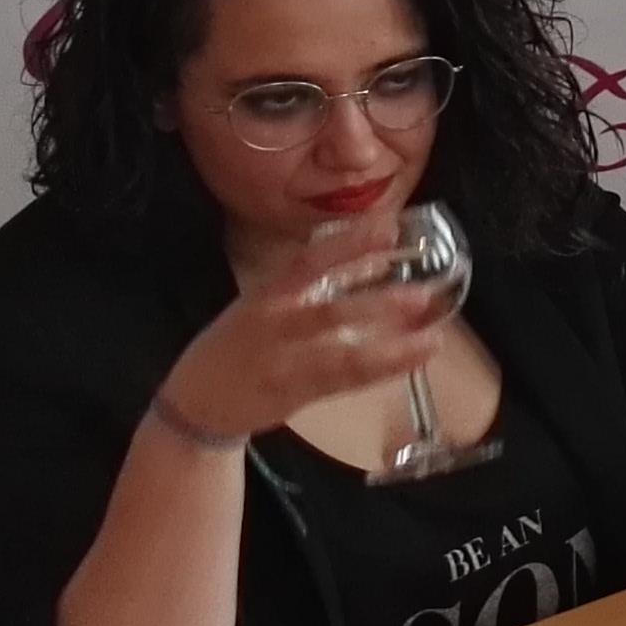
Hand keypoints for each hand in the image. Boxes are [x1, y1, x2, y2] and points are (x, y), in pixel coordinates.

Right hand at [155, 212, 446, 442]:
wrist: (194, 400)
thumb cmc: (240, 344)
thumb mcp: (263, 302)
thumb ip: (307, 283)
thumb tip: (363, 258)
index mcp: (269, 293)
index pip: (310, 260)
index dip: (349, 242)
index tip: (389, 225)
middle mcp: (275, 324)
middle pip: (327, 311)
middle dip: (376, 303)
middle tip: (423, 291)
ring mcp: (283, 362)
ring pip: (341, 355)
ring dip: (389, 348)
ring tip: (432, 336)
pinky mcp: (291, 392)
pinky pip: (343, 382)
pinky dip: (381, 372)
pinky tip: (412, 361)